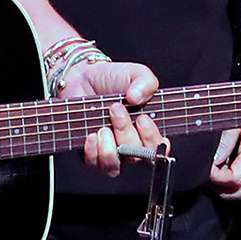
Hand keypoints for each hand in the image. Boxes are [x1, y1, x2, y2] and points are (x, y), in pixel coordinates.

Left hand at [61, 60, 162, 177]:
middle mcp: (130, 145)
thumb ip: (146, 82)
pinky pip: (94, 164)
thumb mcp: (135, 73)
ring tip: (103, 127)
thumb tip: (137, 98)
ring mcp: (110, 152)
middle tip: (116, 109)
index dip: (153, 139)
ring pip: (114, 166)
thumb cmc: (111, 78)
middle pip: (136, 156)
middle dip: (126, 132)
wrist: (81, 78)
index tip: (142, 119)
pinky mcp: (90, 154)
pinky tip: (91, 133)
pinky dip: (92, 150)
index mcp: (147, 130)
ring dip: (109, 148)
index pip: (159, 149)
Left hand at [209, 125, 240, 199]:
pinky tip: (231, 173)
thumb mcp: (233, 117)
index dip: (216, 179)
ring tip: (218, 179)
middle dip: (225, 192)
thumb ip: (223, 142)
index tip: (205, 171)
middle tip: (210, 179)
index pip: (235, 178)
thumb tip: (211, 163)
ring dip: (234, 191)